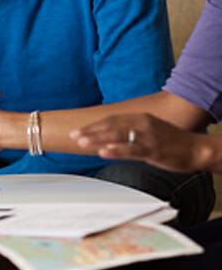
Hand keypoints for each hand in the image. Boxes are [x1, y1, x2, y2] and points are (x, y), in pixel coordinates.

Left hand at [71, 113, 221, 171]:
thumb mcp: (148, 130)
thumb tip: (109, 137)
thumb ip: (130, 132)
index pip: (111, 120)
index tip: (76, 130)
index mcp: (139, 117)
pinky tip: (103, 152)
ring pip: (118, 136)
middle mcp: (142, 124)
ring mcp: (147, 137)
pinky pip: (131, 150)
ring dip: (98, 139)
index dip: (92, 125)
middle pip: (110, 125)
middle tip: (73, 135)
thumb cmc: (171, 142)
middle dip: (90, 131)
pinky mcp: (153, 150)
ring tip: (81, 142)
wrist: (196, 149)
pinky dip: (116, 150)